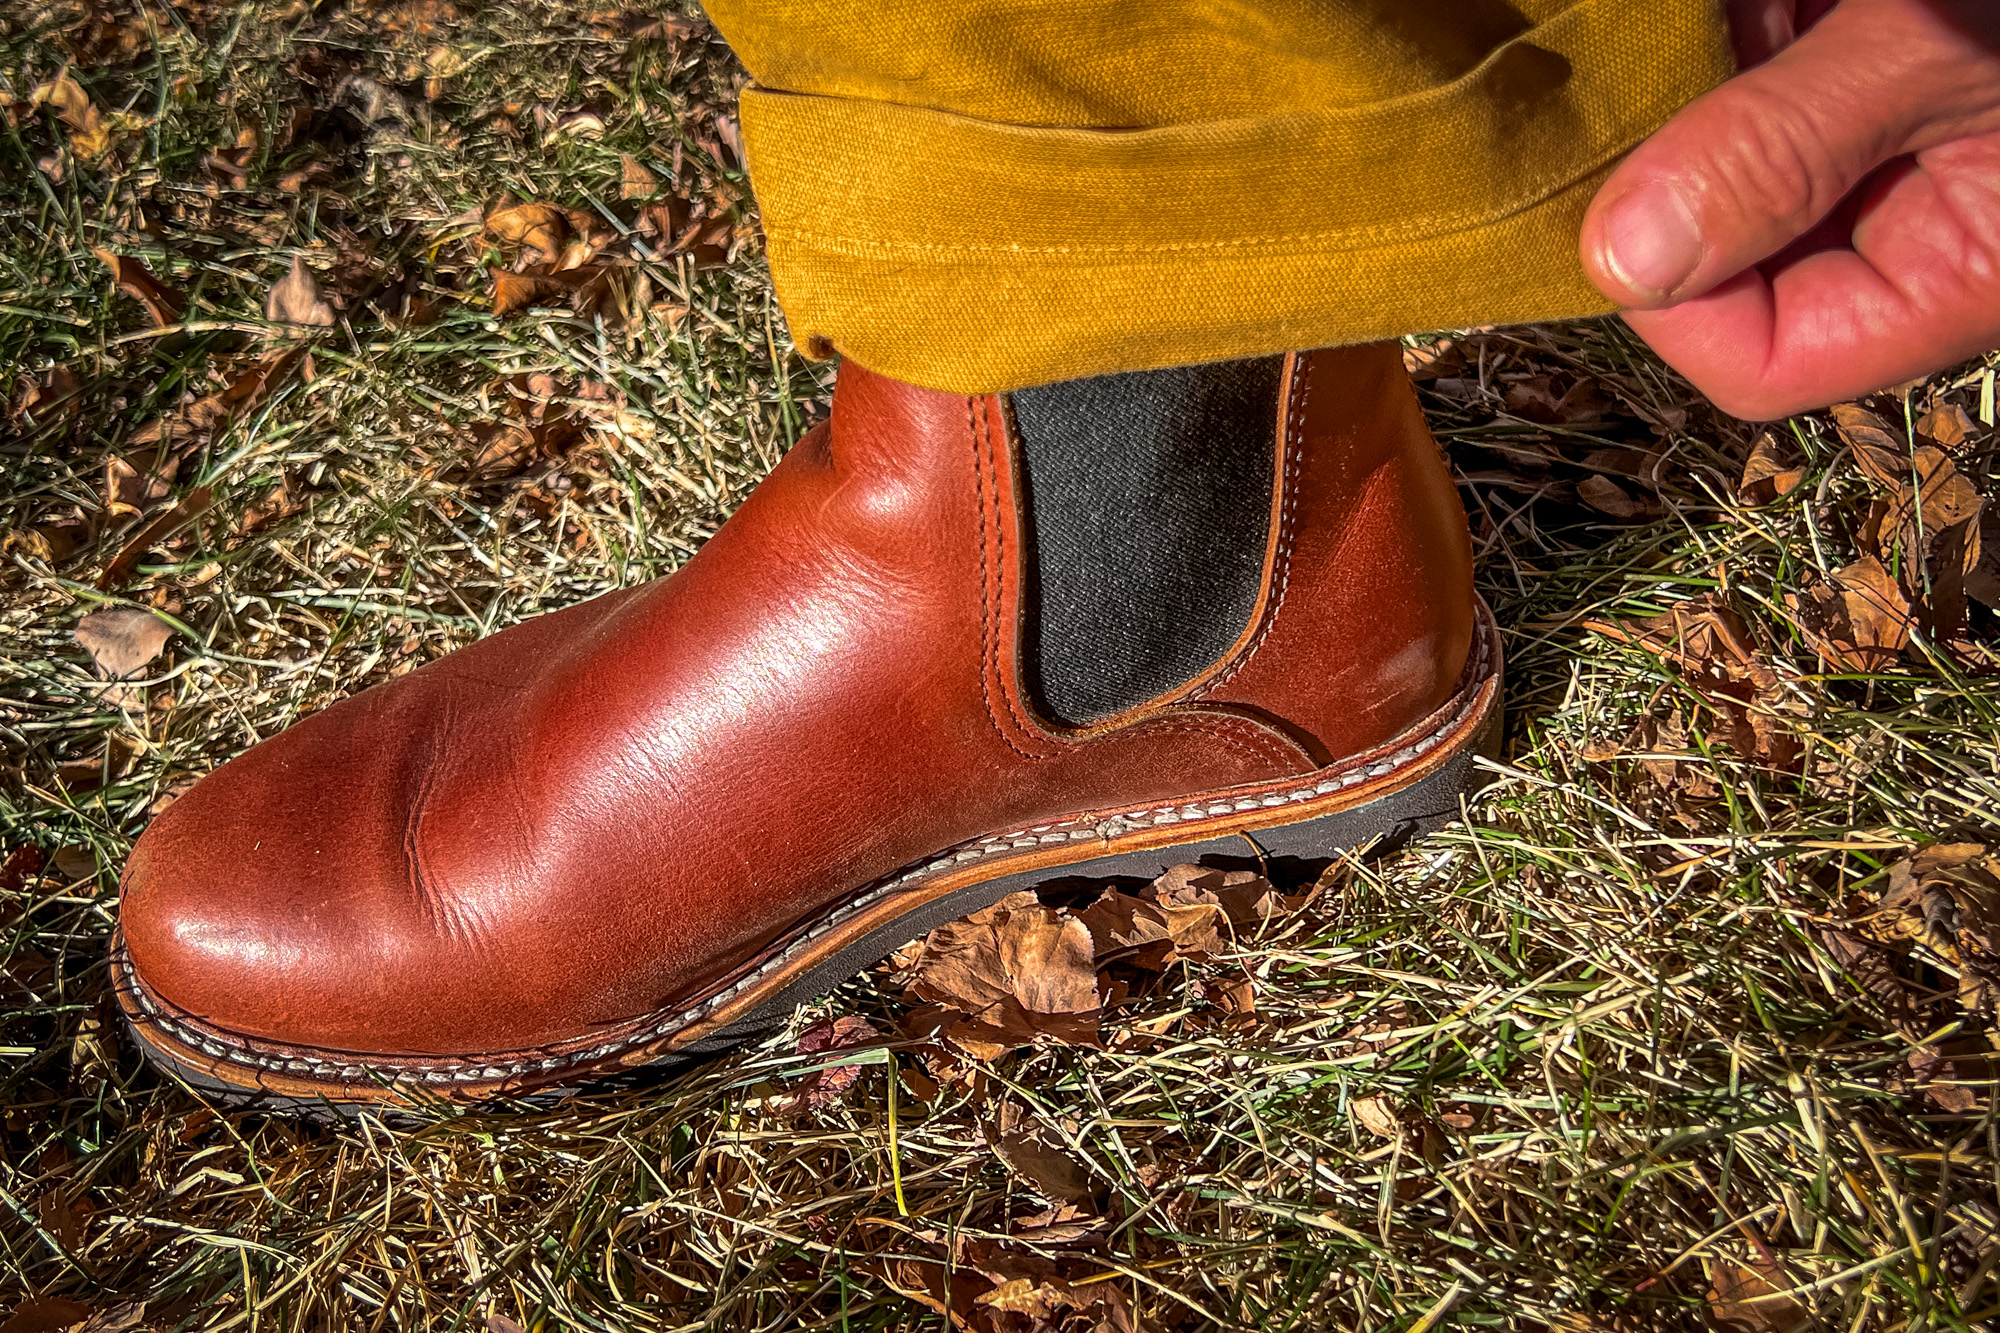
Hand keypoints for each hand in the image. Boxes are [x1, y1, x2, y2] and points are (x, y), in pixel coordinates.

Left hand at [1578, 0, 1999, 419]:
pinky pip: (1762, 72)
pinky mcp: (1872, 70)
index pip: (1761, 363)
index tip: (1620, 195)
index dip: (1673, 302)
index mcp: (1958, 270)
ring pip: (1725, 159)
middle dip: (1666, 170)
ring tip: (1705, 27)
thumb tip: (1627, 259)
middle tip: (1632, 81)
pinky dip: (1728, 33)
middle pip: (1727, 261)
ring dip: (1685, 86)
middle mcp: (1914, 228)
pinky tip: (1707, 13)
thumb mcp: (1936, 49)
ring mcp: (1888, 148)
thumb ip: (1785, 148)